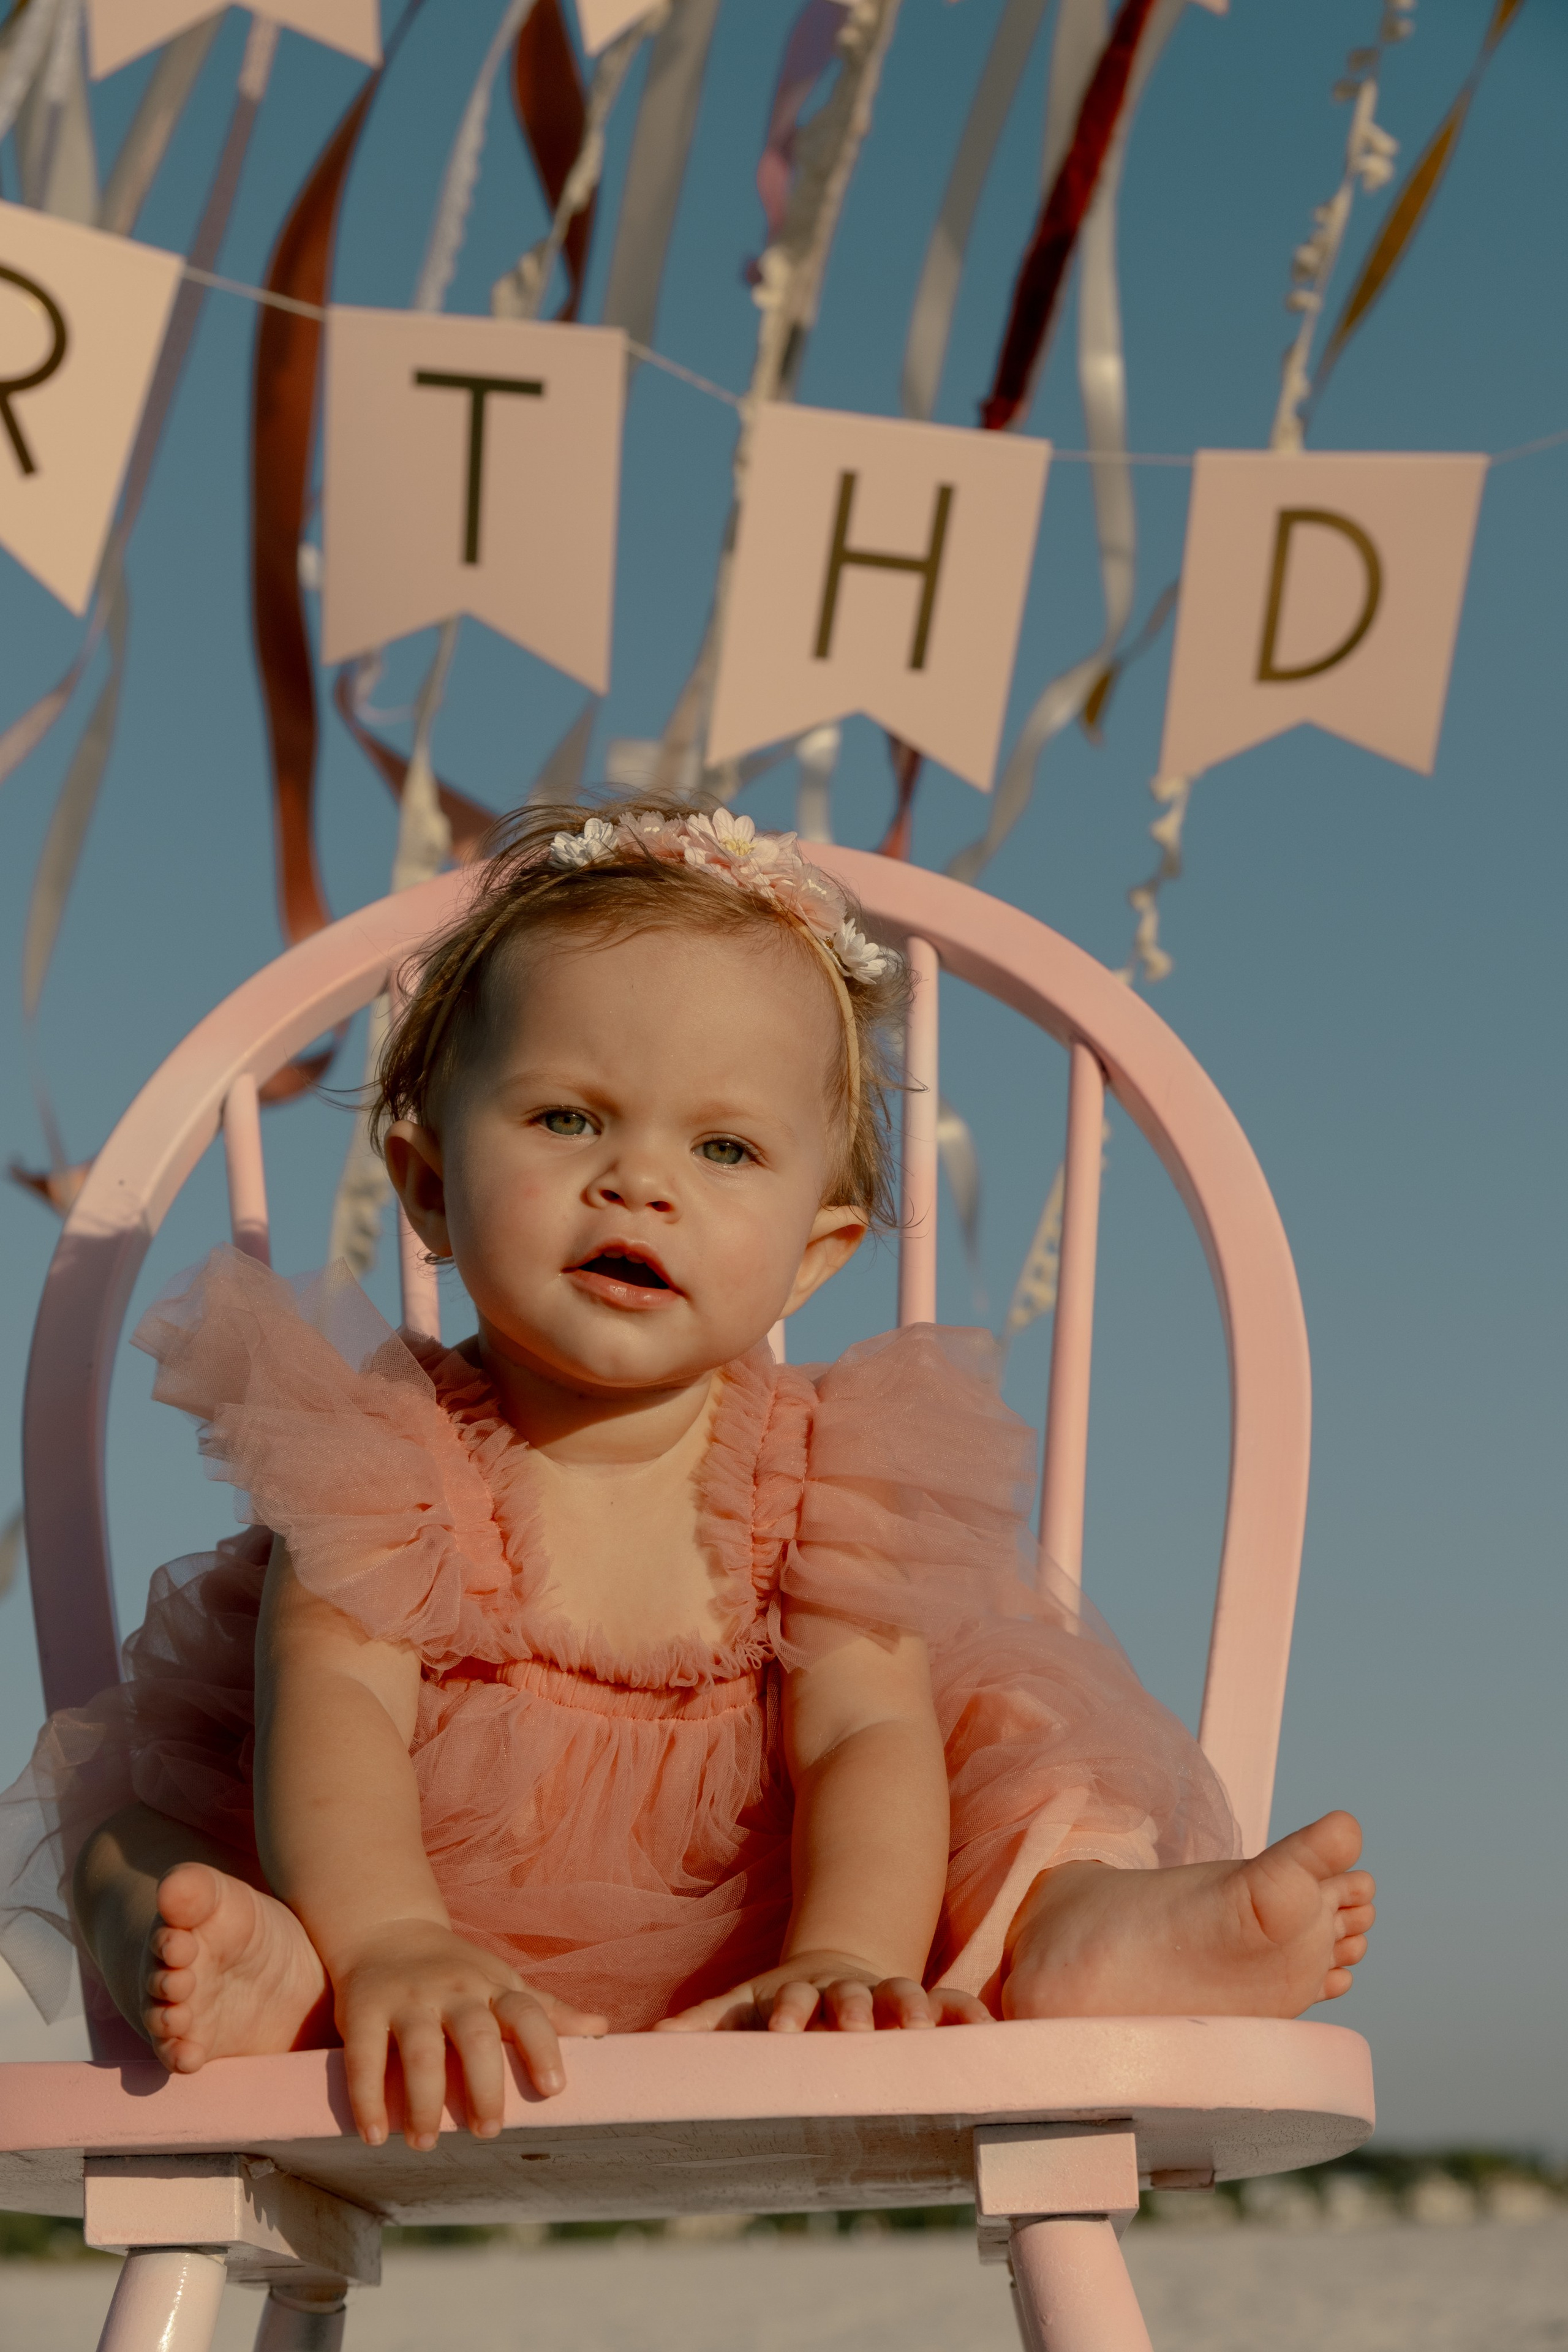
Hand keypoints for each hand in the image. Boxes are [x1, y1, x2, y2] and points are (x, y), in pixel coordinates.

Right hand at [330, 1918, 606, 2147]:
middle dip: (485, 2084)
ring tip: (425, 2141)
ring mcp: (408, 1998)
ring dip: (425, 2101)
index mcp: (493, 1986)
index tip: (555, 2087)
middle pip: (476, 2036)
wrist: (385, 1930)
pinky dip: (368, 2097)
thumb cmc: (456, 1971)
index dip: (543, 2046)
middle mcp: (453, 1990)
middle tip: (488, 2130)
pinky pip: (364, 2056)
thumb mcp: (502, 1982)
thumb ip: (546, 2011)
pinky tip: (375, 2133)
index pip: (527, 2012)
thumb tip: (602, 2029)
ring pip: (421, 2050)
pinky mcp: (363, 2009)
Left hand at [654, 1949, 990, 2034]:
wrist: (841, 1962)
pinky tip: (990, 2027)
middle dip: (854, 2009)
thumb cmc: (785, 2000)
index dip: (788, 2013)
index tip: (781, 2030)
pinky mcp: (923, 2005)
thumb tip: (651, 2039)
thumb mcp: (744, 2004)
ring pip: (903, 1997)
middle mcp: (847, 1993)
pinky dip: (969, 2013)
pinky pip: (953, 2005)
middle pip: (850, 1997)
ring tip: (923, 2026)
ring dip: (912, 2008)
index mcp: (802, 1994)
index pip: (792, 2001)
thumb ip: (706, 2022)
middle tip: (857, 2027)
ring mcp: (887, 1996)